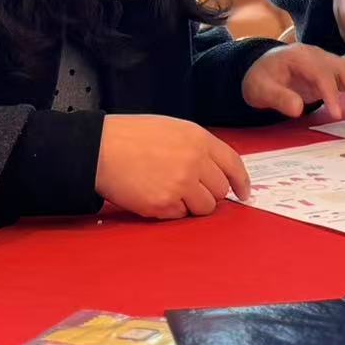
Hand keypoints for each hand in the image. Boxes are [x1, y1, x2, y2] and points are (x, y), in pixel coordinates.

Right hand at [94, 114, 249, 219]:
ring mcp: (180, 185)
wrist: (100, 149)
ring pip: (205, 207)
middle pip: (220, 190)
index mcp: (199, 139)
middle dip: (210, 192)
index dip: (241, 181)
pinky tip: (157, 195)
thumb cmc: (133, 136)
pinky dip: (173, 210)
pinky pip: (181, 215)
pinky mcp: (163, 205)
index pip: (234, 164)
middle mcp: (194, 162)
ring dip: (193, 204)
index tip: (244, 192)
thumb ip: (199, 147)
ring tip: (172, 191)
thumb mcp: (174, 129)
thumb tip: (217, 169)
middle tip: (191, 188)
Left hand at [242, 43, 344, 121]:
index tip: (338, 114)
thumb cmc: (259, 79)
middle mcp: (318, 55)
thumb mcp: (259, 89)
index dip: (331, 93)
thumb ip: (277, 97)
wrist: (260, 67)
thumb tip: (297, 108)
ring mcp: (328, 60)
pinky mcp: (334, 69)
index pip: (321, 72)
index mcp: (300, 57)